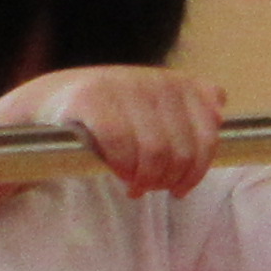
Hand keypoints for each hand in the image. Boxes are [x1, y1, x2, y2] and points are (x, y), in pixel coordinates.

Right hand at [0, 63, 226, 196]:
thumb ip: (187, 109)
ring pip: (155, 151)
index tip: (179, 188)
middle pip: (182, 150)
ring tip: (136, 188)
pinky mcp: (92, 97)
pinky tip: (120, 177)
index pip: (208, 135)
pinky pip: (120, 144)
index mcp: (179, 83)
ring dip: (147, 179)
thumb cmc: (108, 115)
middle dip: (169, 179)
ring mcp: (124, 85)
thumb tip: (221, 109)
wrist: (49, 101)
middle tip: (153, 190)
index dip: (197, 170)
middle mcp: (156, 80)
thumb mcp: (151, 108)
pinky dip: (123, 167)